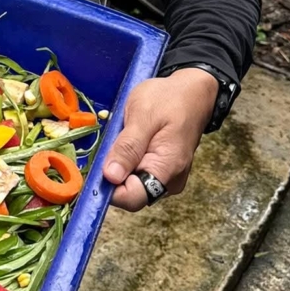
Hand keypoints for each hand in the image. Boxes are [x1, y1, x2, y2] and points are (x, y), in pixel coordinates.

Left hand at [102, 68, 217, 210]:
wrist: (192, 92)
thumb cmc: (169, 99)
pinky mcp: (162, 171)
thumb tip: (111, 177)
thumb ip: (128, 147)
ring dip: (120, 163)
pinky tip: (131, 140)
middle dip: (113, 171)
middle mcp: (169, 181)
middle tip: (114, 138)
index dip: (109, 187)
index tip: (97, 164)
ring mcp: (167, 178)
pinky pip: (137, 173)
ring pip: (131, 182)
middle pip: (129, 192)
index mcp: (167, 169)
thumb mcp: (143, 116)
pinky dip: (128, 160)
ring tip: (126, 135)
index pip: (132, 198)